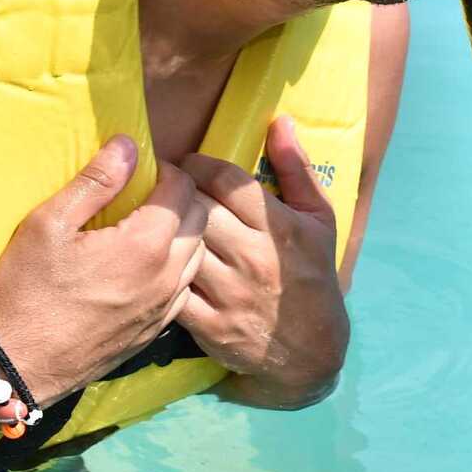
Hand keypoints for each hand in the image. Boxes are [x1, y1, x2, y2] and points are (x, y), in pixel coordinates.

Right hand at [0, 136, 209, 403]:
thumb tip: (128, 145)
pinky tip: (148, 264)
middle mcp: (166, 277)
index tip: (146, 168)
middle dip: (184, 198)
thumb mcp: (50, 224)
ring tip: (152, 224)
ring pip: (198, 256)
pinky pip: (184, 289)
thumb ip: (95, 182)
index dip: (169, 170)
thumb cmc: (27, 290)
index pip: (183, 190)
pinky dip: (178, 267)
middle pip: (201, 221)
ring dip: (185, 233)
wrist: (17, 364)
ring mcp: (164, 308)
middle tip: (152, 192)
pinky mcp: (154, 331)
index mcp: (145, 245)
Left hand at [177, 115, 349, 408]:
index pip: (227, 181)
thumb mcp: (319, 219)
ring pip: (180, 246)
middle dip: (175, 192)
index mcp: (280, 227)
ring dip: (162, 230)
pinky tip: (154, 261)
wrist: (312, 350)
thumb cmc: (313, 274)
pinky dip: (159, 272)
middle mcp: (254, 257)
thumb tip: (280, 121)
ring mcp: (230, 293)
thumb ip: (296, 168)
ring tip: (152, 219)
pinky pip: (171, 288)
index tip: (186, 163)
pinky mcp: (210, 325)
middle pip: (197, 209)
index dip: (198, 164)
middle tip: (162, 186)